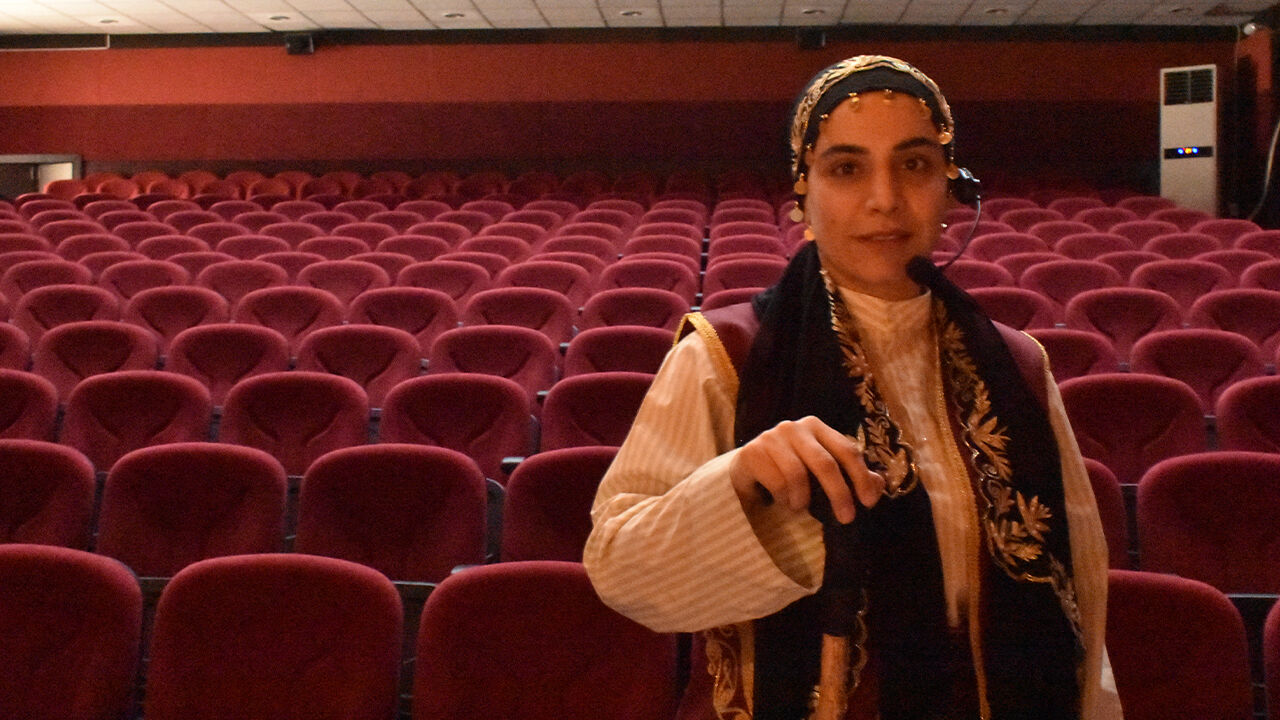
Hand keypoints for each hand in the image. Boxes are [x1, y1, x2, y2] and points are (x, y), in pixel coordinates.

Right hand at [729, 416, 884, 523]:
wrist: (746, 471)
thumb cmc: (789, 471)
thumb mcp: (821, 474)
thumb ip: (850, 476)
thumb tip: (879, 484)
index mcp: (817, 428)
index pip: (847, 450)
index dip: (860, 477)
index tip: (868, 503)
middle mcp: (794, 427)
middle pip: (825, 463)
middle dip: (839, 493)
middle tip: (846, 518)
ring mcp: (771, 438)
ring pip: (798, 474)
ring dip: (803, 499)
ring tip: (800, 507)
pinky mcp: (752, 452)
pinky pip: (776, 482)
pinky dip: (783, 498)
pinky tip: (782, 501)